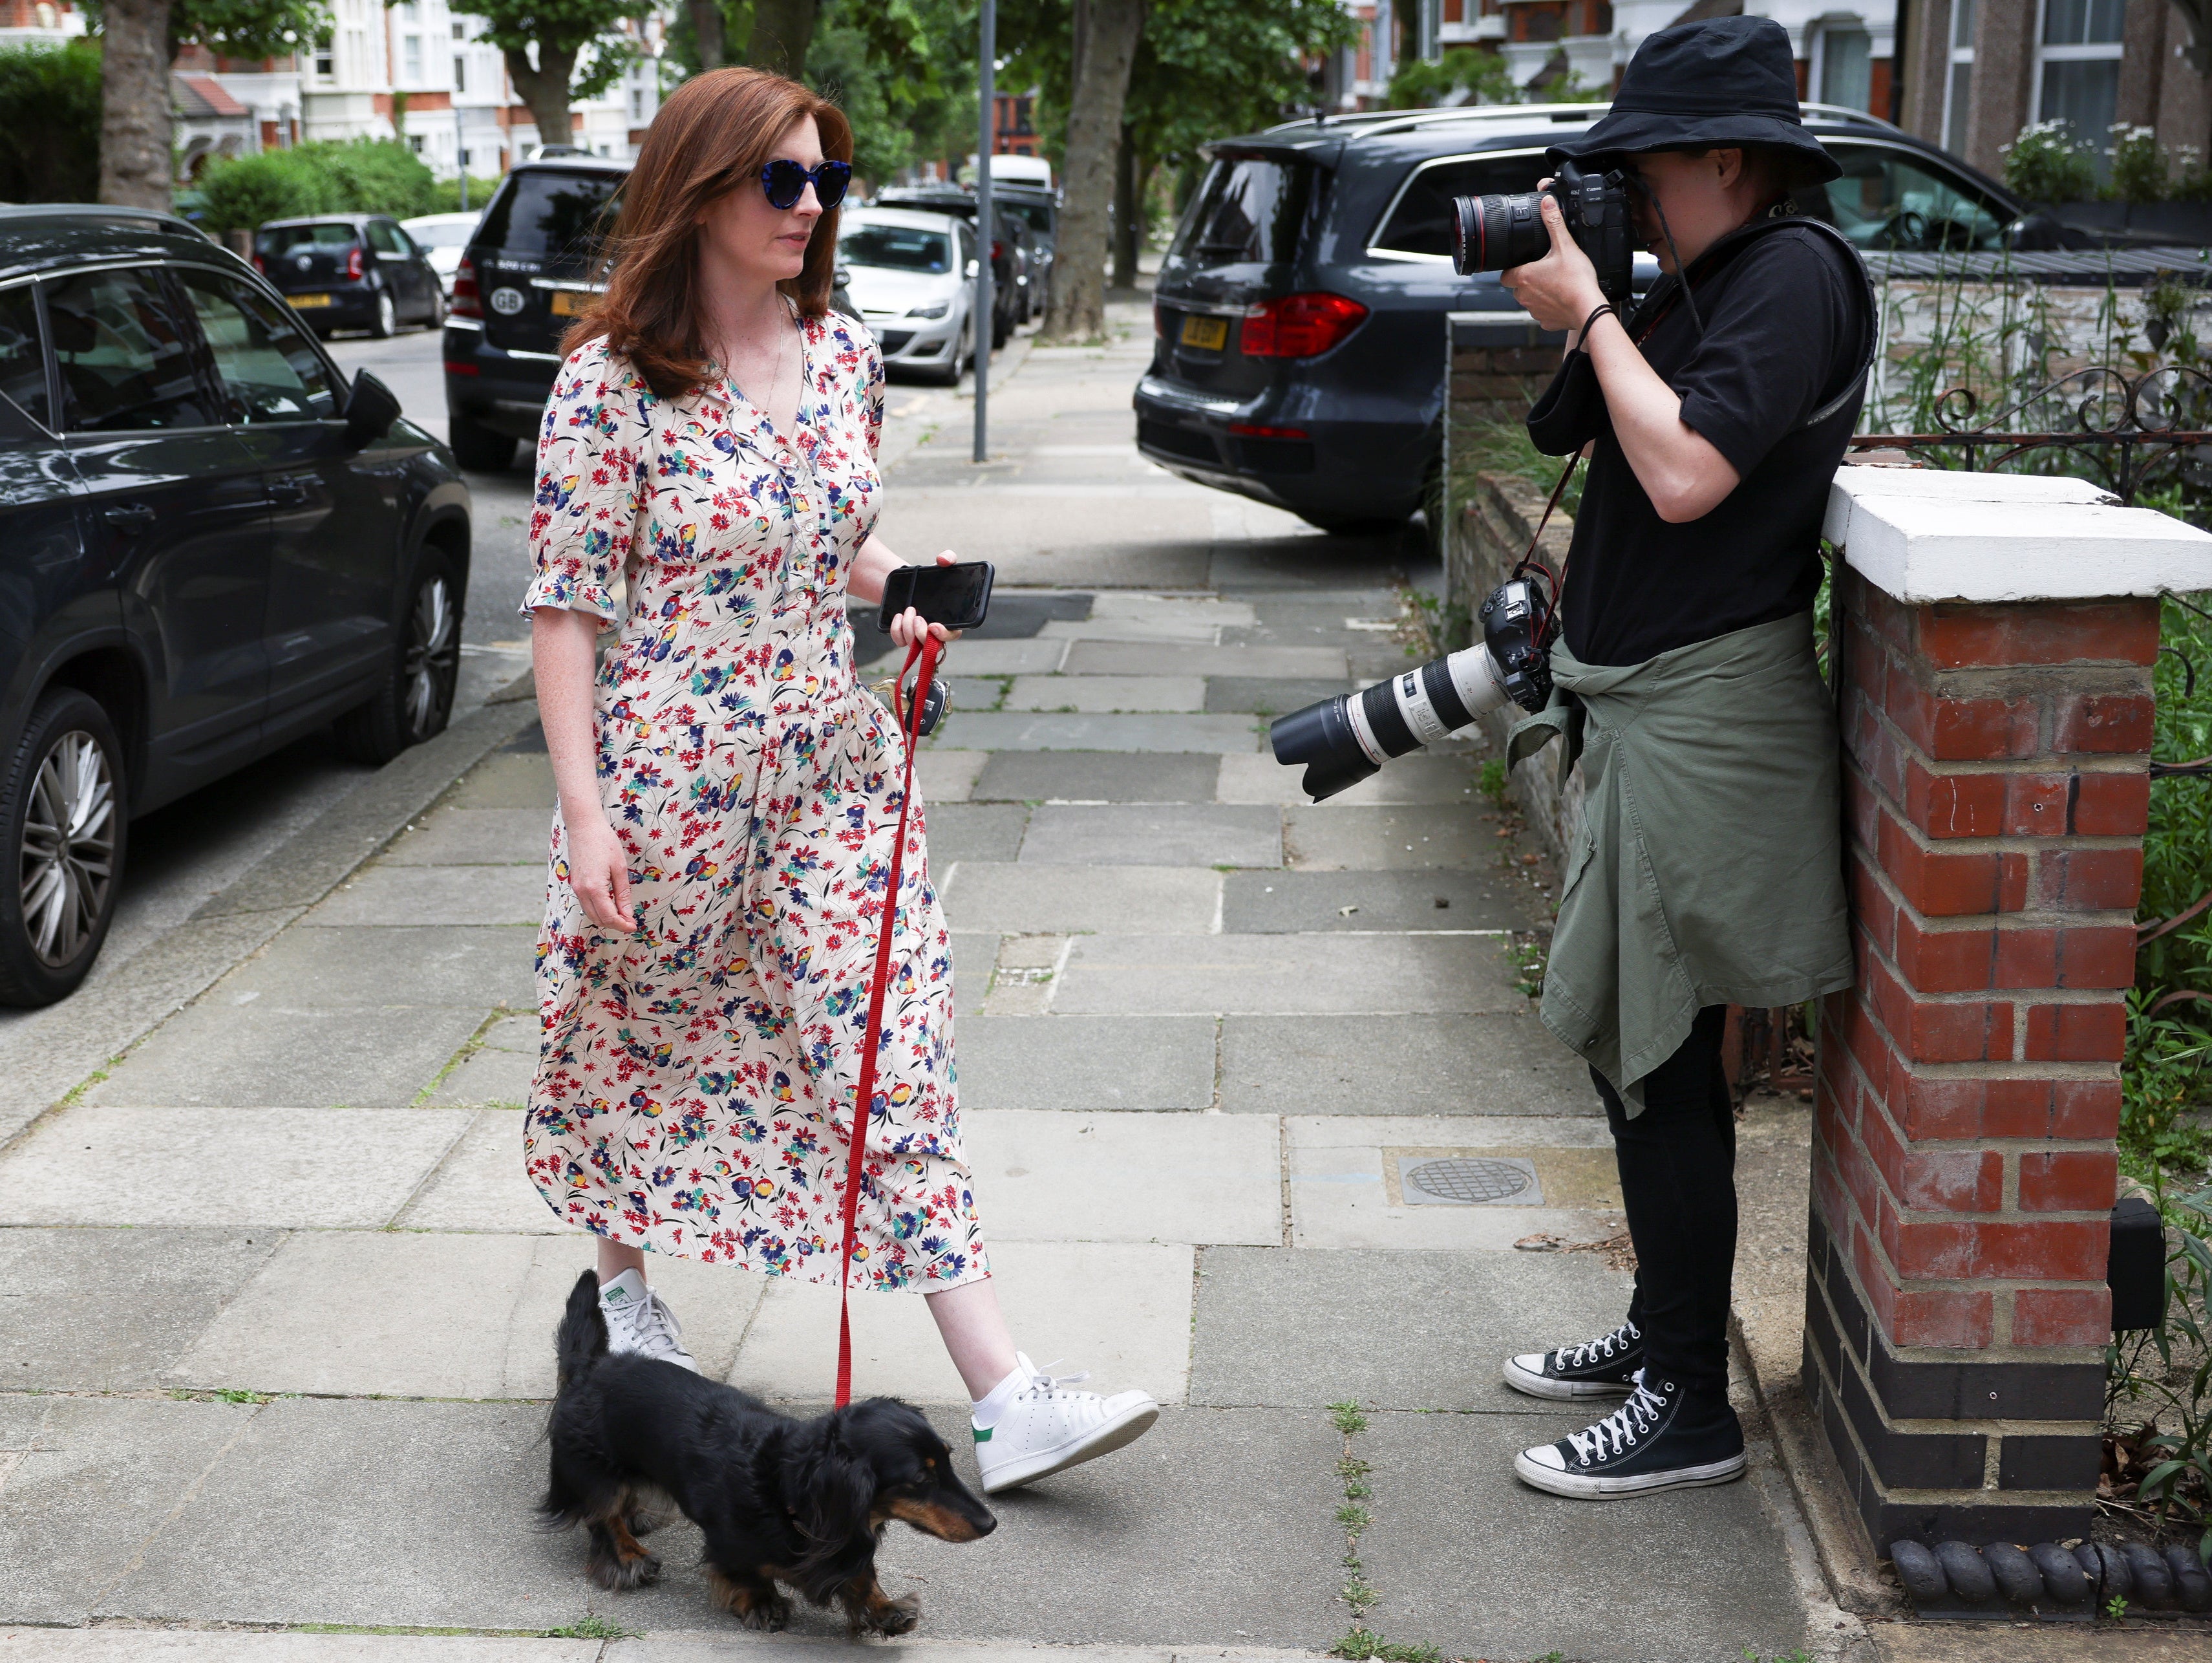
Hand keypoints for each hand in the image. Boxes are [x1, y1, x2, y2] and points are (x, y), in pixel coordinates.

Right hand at [564, 810, 637, 931]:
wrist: (584, 826)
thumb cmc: (604, 842)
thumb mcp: (620, 869)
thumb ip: (623, 894)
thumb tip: (628, 915)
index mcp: (594, 888)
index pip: (609, 917)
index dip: (623, 925)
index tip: (634, 926)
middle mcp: (582, 891)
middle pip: (598, 919)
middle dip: (615, 924)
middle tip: (631, 921)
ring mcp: (576, 888)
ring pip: (591, 914)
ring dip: (606, 918)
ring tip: (623, 914)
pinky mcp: (575, 884)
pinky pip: (586, 904)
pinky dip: (598, 910)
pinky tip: (611, 905)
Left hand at [887, 551, 964, 651]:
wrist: (907, 584)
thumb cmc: (929, 579)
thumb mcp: (940, 566)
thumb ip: (948, 558)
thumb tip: (944, 559)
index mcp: (950, 619)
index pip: (953, 635)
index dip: (945, 635)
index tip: (934, 626)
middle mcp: (935, 632)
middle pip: (932, 646)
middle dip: (921, 633)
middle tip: (916, 616)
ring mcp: (919, 636)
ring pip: (914, 644)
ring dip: (908, 628)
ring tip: (907, 610)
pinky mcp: (905, 636)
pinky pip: (901, 641)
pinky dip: (896, 631)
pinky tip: (898, 616)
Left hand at [1499, 183, 1607, 336]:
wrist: (1589, 308)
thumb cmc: (1576, 280)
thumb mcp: (1565, 245)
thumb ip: (1553, 223)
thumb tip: (1546, 203)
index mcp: (1524, 277)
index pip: (1505, 275)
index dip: (1512, 268)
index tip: (1522, 264)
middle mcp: (1524, 296)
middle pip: (1517, 287)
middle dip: (1527, 279)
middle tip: (1544, 271)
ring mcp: (1534, 311)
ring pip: (1529, 300)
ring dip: (1537, 293)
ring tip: (1555, 284)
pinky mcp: (1546, 322)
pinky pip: (1543, 314)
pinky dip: (1550, 307)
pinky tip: (1561, 299)